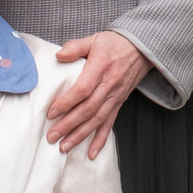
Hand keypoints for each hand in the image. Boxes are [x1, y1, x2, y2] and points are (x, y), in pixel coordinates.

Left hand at [48, 31, 149, 156]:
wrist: (141, 47)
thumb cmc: (114, 43)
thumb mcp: (94, 39)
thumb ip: (75, 47)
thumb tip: (58, 55)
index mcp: (100, 67)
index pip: (82, 89)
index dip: (67, 102)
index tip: (51, 113)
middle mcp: (109, 85)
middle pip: (88, 109)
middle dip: (69, 125)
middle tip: (51, 136)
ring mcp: (115, 96)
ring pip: (97, 119)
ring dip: (81, 135)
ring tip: (64, 147)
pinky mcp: (119, 103)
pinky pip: (110, 123)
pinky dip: (101, 140)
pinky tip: (91, 153)